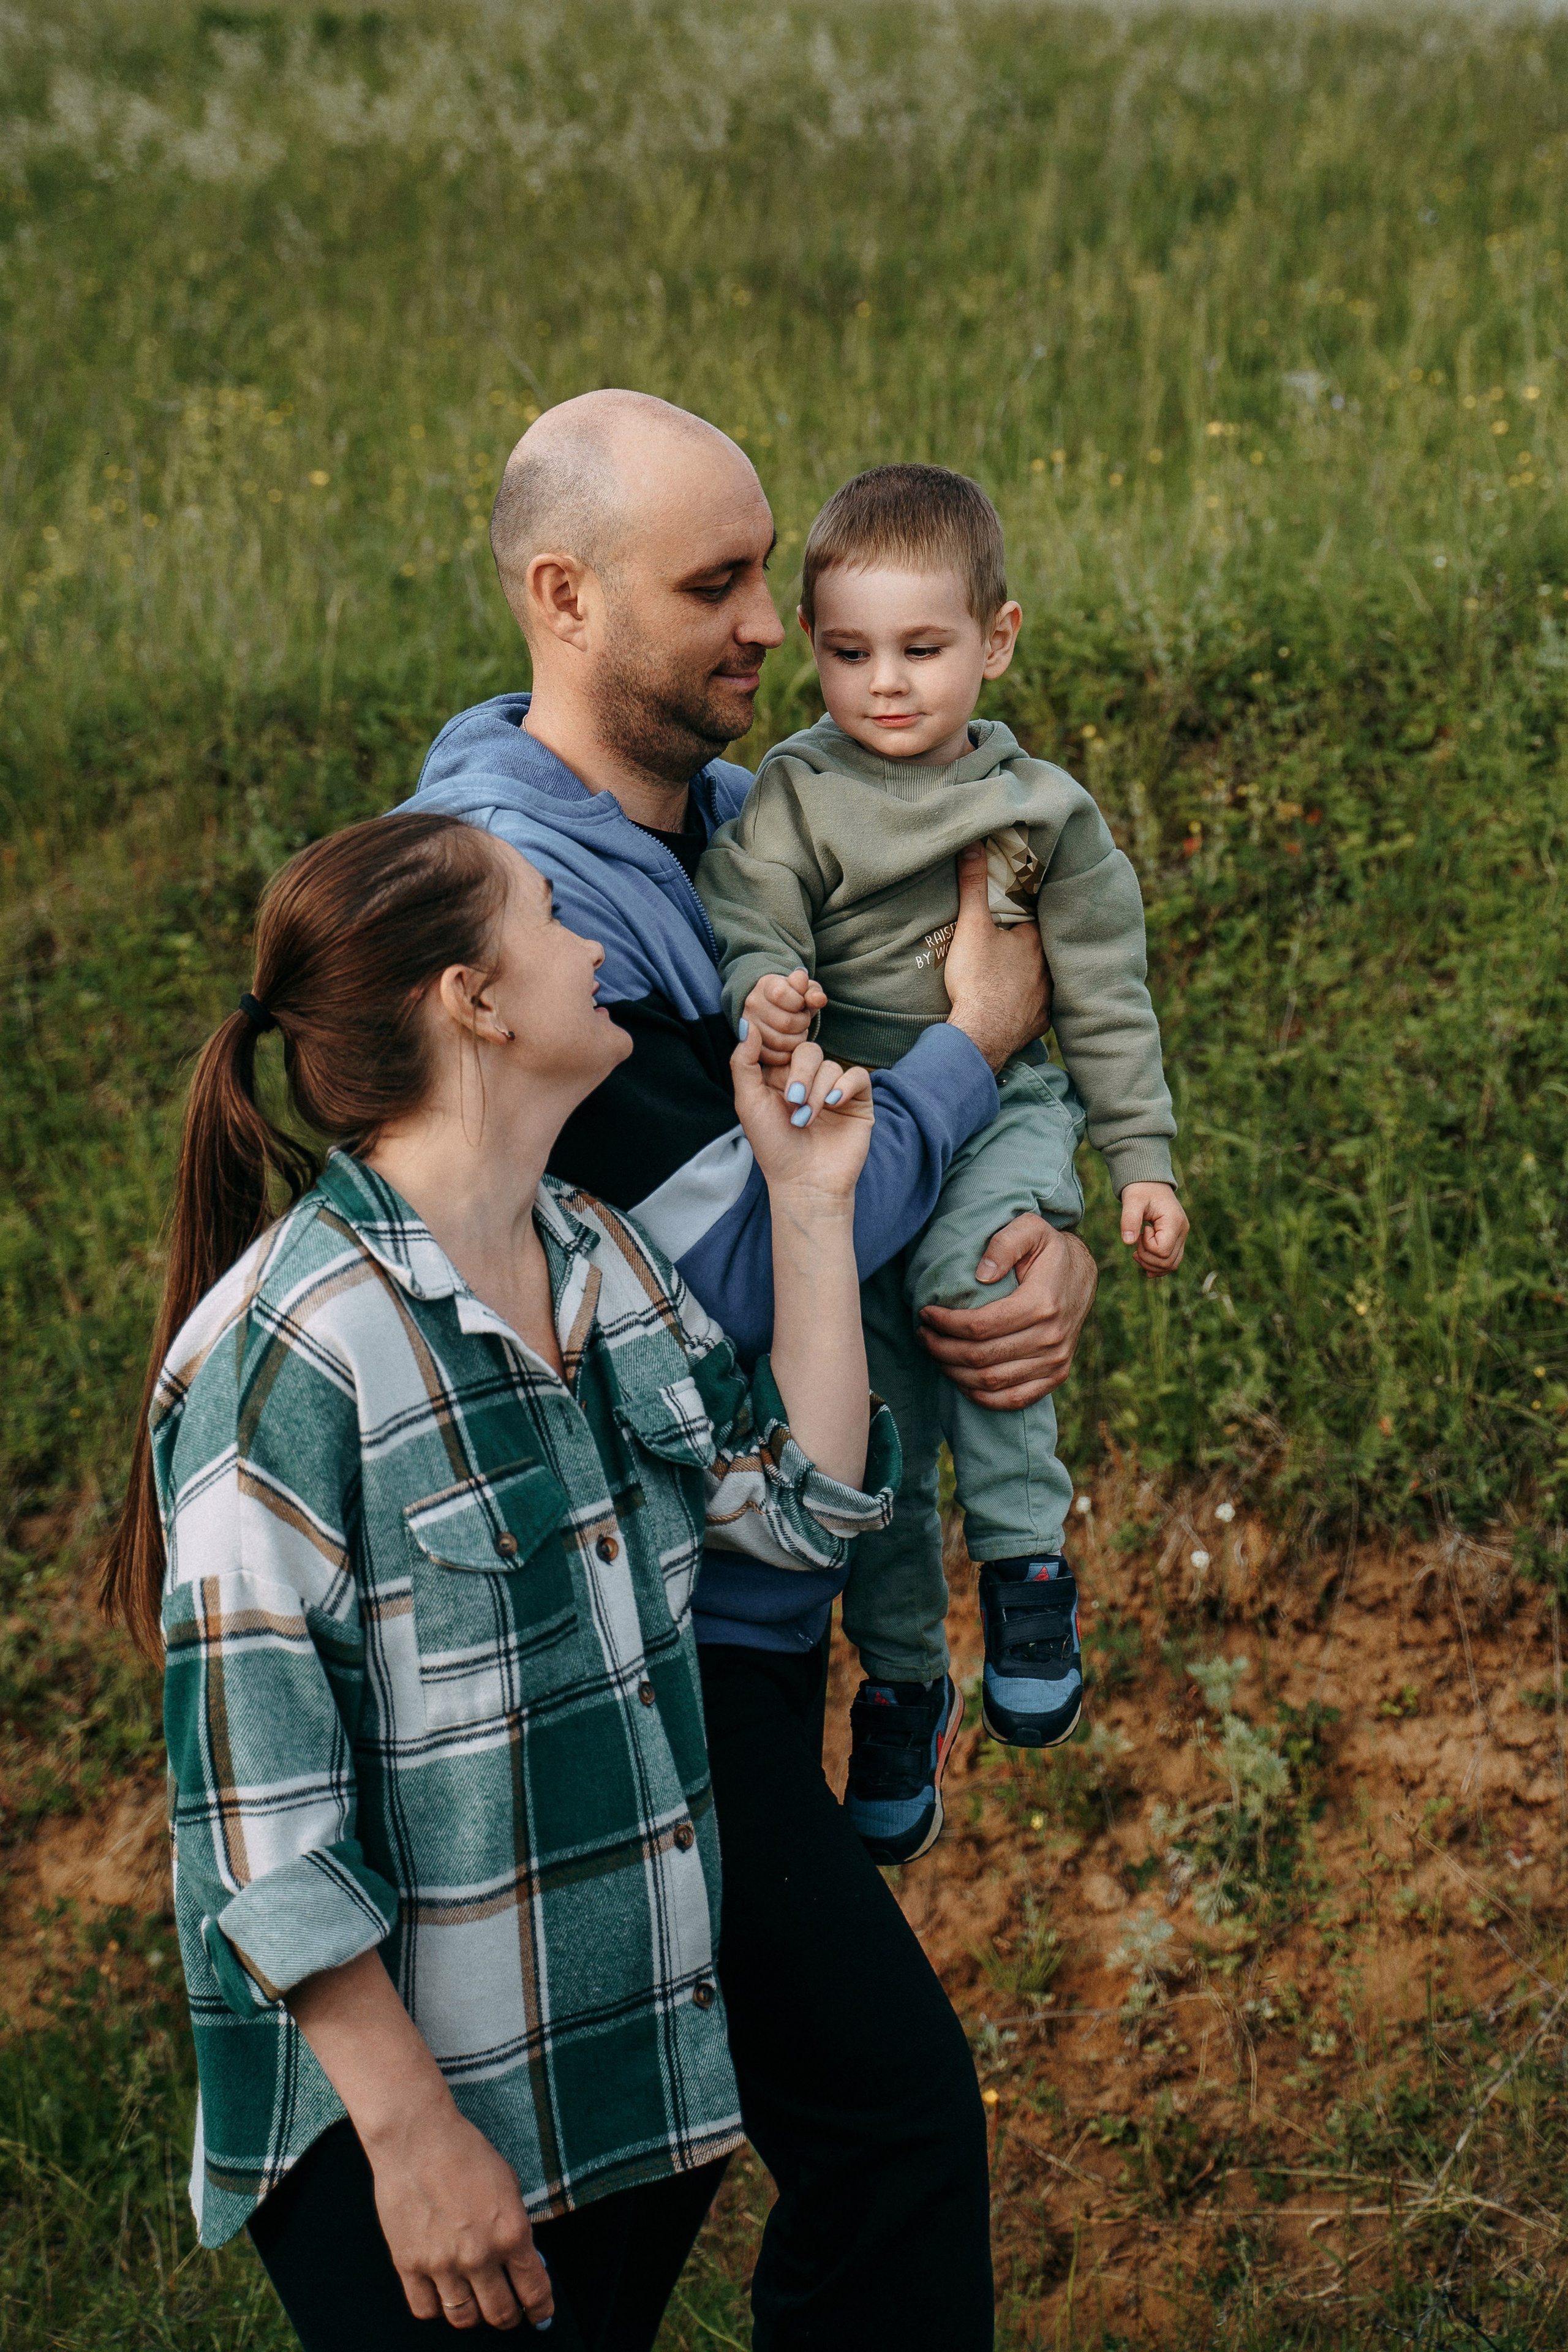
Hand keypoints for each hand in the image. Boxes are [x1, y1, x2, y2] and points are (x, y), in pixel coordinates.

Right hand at [366, 2098, 551, 2332]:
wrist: (417, 2138)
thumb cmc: (466, 2153)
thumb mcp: (509, 2185)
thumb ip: (516, 2227)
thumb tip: (522, 2260)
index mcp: (511, 2233)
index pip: (534, 2291)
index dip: (541, 2310)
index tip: (541, 2315)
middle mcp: (479, 2256)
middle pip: (500, 2314)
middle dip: (510, 2317)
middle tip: (509, 2310)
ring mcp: (442, 2264)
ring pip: (463, 2318)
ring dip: (474, 2315)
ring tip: (475, 2301)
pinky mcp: (409, 2264)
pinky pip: (426, 2309)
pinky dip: (437, 2308)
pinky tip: (443, 2293)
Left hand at [730, 1022, 872, 1203]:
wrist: (804, 1183)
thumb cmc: (774, 1147)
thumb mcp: (748, 1103)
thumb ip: (743, 1063)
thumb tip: (747, 1024)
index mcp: (781, 1077)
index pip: (784, 1046)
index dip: (780, 1052)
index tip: (774, 1071)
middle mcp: (809, 1080)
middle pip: (809, 1051)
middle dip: (801, 1075)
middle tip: (793, 1102)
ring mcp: (835, 1090)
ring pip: (832, 1066)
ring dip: (818, 1092)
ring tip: (807, 1120)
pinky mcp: (858, 1101)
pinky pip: (857, 1076)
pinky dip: (845, 1086)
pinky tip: (833, 1105)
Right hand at [740, 968, 825, 1066]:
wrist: (772, 1007)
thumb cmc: (793, 997)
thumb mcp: (804, 989)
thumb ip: (813, 992)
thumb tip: (819, 1000)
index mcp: (766, 986)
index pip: (781, 994)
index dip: (798, 1002)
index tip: (801, 1003)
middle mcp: (752, 1004)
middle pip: (785, 1022)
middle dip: (802, 1024)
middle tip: (803, 1021)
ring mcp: (749, 1026)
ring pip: (780, 1042)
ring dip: (797, 1040)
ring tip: (798, 1033)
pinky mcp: (751, 1046)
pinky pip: (773, 1057)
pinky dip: (787, 1054)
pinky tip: (791, 1045)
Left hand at [918, 1216, 1096, 1409]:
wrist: (1082, 1273)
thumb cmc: (1048, 1249)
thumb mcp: (1030, 1228)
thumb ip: (1004, 1244)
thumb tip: (982, 1273)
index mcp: (1042, 1303)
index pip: (980, 1326)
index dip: (946, 1324)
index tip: (925, 1313)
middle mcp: (1052, 1337)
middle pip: (981, 1357)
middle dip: (942, 1349)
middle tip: (922, 1334)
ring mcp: (1056, 1361)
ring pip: (992, 1382)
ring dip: (954, 1372)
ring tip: (935, 1353)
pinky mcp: (1056, 1375)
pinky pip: (1014, 1400)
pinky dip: (981, 1396)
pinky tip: (960, 1380)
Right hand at [942, 842, 1051, 1072]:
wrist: (980, 1034)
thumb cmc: (977, 980)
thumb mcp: (971, 926)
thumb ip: (973, 885)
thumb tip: (973, 844)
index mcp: (1036, 941)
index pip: (1037, 917)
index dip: (1024, 912)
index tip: (1013, 910)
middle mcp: (1049, 969)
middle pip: (1041, 948)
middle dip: (1028, 943)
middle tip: (1011, 940)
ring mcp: (1047, 998)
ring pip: (1044, 977)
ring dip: (1032, 973)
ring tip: (1015, 969)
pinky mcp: (1040, 1022)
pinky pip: (1039, 1007)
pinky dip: (1030, 1002)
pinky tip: (1019, 1001)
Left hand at [1120, 1182, 1187, 1275]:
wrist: (1150, 1183)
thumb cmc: (1141, 1190)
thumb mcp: (1132, 1201)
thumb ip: (1129, 1219)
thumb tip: (1127, 1242)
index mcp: (1175, 1222)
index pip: (1163, 1251)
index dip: (1147, 1246)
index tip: (1141, 1230)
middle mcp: (1182, 1231)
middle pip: (1168, 1262)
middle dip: (1147, 1258)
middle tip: (1137, 1241)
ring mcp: (1181, 1237)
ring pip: (1171, 1265)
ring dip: (1150, 1264)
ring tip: (1137, 1250)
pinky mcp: (1176, 1240)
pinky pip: (1171, 1261)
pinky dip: (1157, 1265)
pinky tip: (1142, 1260)